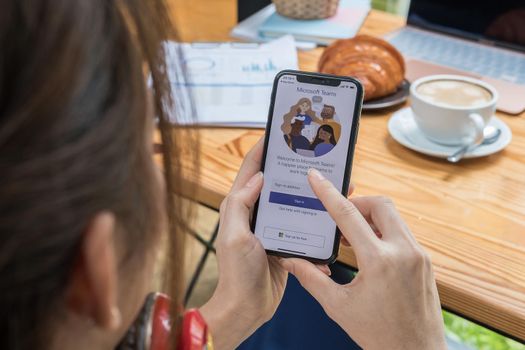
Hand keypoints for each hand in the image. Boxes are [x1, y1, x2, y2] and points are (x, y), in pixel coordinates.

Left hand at [200, 138, 325, 348]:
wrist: (248, 306)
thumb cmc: (237, 273)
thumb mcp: (235, 236)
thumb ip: (241, 205)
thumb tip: (258, 176)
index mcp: (240, 207)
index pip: (251, 170)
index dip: (262, 149)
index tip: (278, 133)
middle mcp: (256, 213)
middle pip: (275, 181)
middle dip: (292, 167)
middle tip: (311, 153)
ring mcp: (272, 226)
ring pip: (292, 200)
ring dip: (308, 191)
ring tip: (330, 182)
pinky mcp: (285, 241)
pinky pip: (301, 223)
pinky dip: (314, 217)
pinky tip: (331, 214)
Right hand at [281, 169, 445, 349]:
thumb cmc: (378, 335)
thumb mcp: (338, 307)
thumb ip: (311, 278)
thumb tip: (291, 260)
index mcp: (379, 262)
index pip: (348, 215)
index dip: (328, 193)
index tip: (316, 177)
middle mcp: (403, 252)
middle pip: (380, 204)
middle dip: (358, 203)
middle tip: (339, 217)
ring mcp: (419, 255)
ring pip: (394, 216)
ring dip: (371, 217)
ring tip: (351, 235)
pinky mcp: (426, 261)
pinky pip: (403, 232)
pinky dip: (383, 231)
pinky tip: (369, 248)